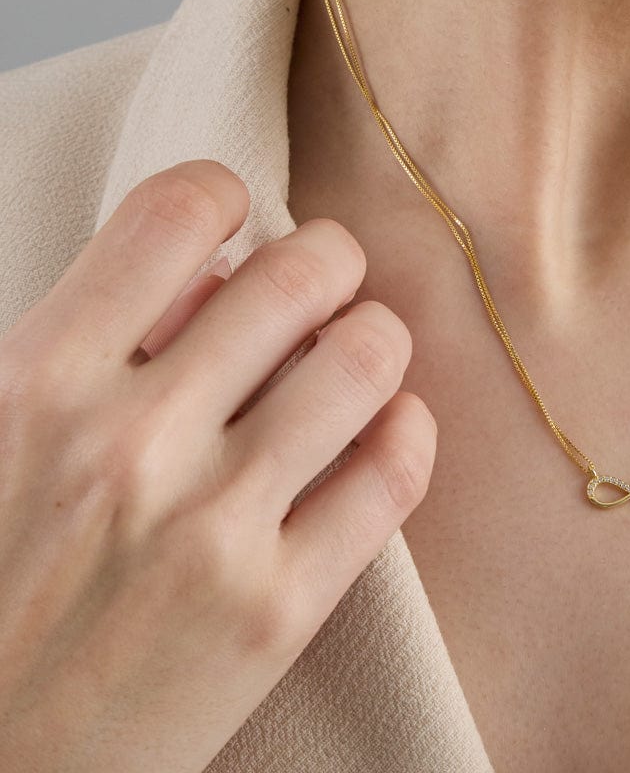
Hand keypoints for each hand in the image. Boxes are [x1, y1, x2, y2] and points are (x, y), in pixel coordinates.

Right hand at [0, 158, 436, 772]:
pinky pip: (396, 471)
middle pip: (304, 271)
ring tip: (353, 362)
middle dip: (329, 264)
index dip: (228, 199)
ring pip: (369, 356)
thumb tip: (212, 270)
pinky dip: (407, 431)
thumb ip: (94, 338)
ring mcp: (211, 531)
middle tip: (320, 293)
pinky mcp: (275, 613)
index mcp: (38, 381)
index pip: (180, 210)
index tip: (239, 232)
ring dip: (376, 339)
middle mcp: (131, 445)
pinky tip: (383, 432)